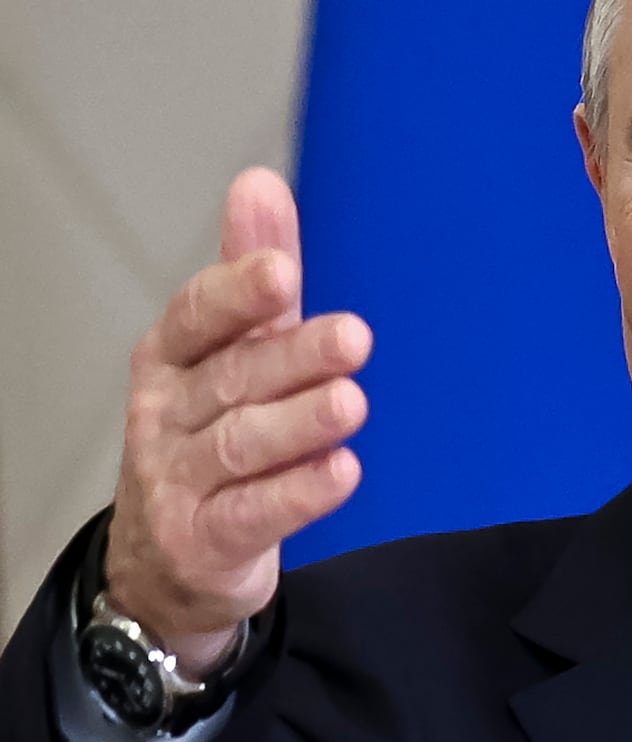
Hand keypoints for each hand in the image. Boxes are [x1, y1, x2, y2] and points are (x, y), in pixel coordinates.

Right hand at [104, 168, 372, 677]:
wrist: (170, 558)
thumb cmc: (208, 434)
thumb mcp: (229, 351)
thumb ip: (250, 274)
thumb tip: (259, 182)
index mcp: (173, 358)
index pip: (198, 316)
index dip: (238, 292)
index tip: (284, 270)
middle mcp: (167, 415)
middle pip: (234, 378)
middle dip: (294, 356)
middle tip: (353, 337)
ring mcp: (179, 481)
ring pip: (242, 445)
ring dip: (301, 422)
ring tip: (351, 402)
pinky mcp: (204, 541)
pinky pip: (252, 513)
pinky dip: (299, 493)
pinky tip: (343, 471)